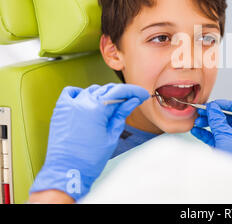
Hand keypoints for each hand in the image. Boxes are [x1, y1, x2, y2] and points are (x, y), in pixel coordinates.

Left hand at [29, 83, 149, 200]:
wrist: (67, 171)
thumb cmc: (89, 159)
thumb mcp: (112, 136)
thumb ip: (121, 115)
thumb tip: (133, 101)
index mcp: (97, 109)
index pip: (120, 92)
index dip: (134, 91)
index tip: (142, 95)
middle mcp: (83, 103)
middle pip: (107, 89)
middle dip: (122, 94)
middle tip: (132, 101)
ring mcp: (70, 105)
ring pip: (92, 90)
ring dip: (103, 95)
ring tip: (110, 107)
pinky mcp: (60, 110)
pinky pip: (71, 92)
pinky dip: (81, 92)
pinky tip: (88, 100)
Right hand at [190, 100, 231, 164]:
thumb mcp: (226, 137)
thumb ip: (218, 121)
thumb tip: (213, 108)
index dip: (226, 104)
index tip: (213, 104)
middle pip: (226, 117)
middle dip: (212, 114)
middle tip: (201, 112)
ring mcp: (230, 141)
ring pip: (217, 127)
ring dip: (206, 123)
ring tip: (196, 122)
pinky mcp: (221, 148)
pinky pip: (212, 137)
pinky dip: (203, 133)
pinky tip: (195, 130)